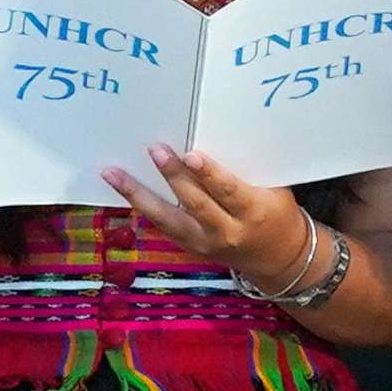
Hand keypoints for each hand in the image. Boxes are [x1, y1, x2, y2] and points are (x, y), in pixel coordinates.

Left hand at [116, 143, 317, 284]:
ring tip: (114, 172)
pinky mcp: (190, 246)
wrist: (277, 257)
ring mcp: (204, 242)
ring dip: (138, 194)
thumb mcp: (272, 189)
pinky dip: (140, 204)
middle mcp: (227, 231)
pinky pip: (162, 223)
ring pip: (168, 217)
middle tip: (155, 149)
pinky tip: (121, 187)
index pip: (228, 191)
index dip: (209, 174)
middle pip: (196, 203)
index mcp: (253, 212)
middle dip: (174, 176)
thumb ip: (245, 169)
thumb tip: (211, 134)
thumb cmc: (276, 211)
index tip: (191, 155)